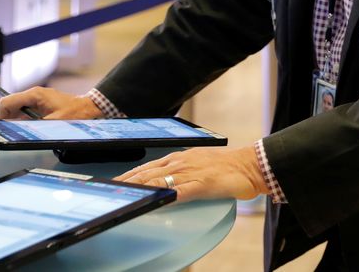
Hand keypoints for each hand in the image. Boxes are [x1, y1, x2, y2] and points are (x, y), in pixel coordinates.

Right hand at [0, 87, 102, 119]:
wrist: (89, 108)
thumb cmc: (75, 113)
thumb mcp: (54, 121)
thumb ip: (34, 125)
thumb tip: (17, 130)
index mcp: (35, 95)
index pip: (8, 101)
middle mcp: (34, 95)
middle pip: (9, 105)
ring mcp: (36, 100)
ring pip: (15, 109)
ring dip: (6, 119)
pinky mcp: (40, 105)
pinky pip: (23, 113)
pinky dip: (15, 120)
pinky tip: (9, 129)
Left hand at [115, 145, 267, 202]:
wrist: (250, 165)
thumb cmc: (226, 166)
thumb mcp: (198, 165)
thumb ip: (180, 172)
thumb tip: (163, 183)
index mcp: (179, 158)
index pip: (146, 167)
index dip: (127, 175)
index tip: (111, 183)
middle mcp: (181, 162)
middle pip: (146, 174)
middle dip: (125, 183)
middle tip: (107, 191)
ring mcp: (190, 173)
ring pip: (158, 181)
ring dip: (138, 188)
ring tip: (122, 196)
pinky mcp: (202, 184)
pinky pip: (180, 191)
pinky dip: (165, 195)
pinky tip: (155, 201)